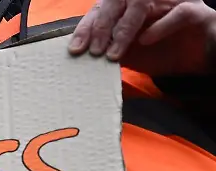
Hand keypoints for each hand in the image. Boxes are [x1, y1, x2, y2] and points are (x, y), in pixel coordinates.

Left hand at [70, 0, 215, 73]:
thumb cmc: (164, 52)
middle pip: (116, 3)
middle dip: (101, 27)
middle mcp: (147, 0)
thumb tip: (86, 60)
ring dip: (124, 29)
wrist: (201, 54)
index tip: (75, 48)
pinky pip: (176, 13)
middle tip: (93, 51)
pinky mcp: (193, 10)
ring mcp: (170, 1)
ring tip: (113, 52)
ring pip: (141, 5)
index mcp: (128, 8)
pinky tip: (145, 41)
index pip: (101, 10)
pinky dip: (159, 27)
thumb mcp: (132, 55)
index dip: (87, 27)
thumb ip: (112, 52)